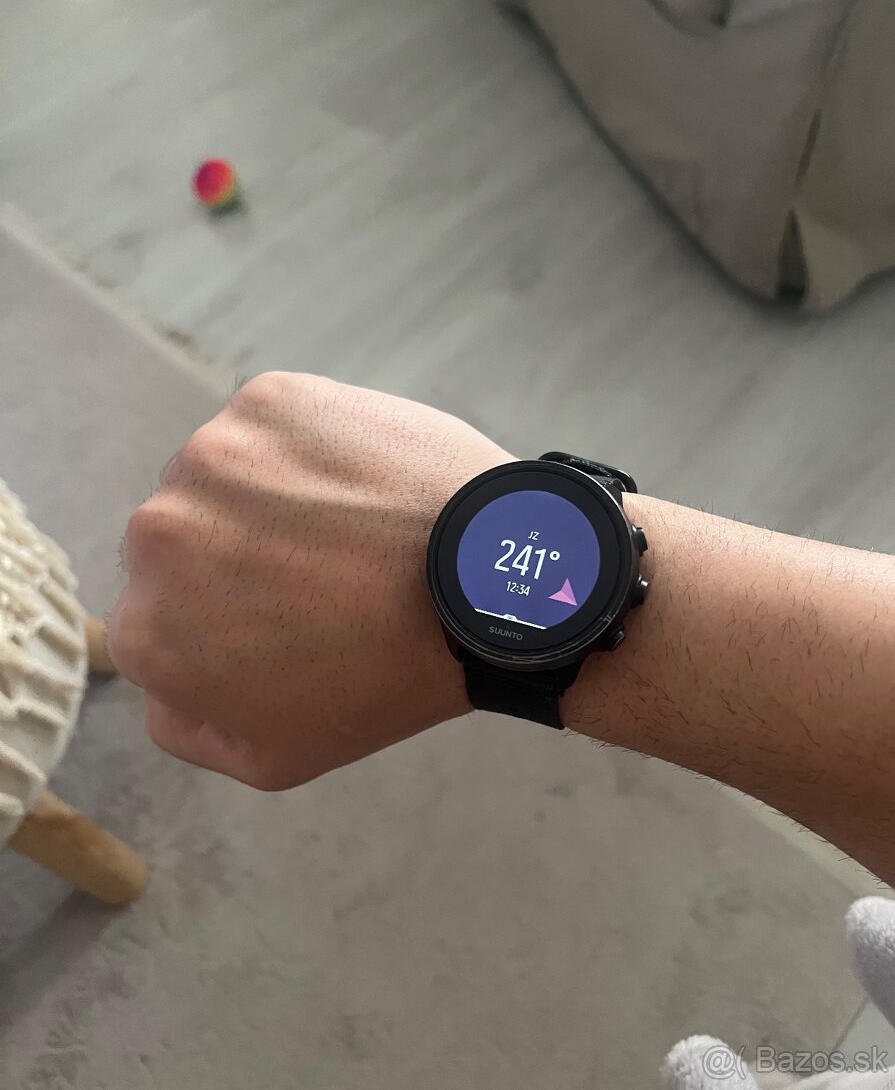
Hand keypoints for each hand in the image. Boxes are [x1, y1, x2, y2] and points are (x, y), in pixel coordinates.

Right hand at [107, 374, 509, 787]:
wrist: (488, 581)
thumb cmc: (390, 674)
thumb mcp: (273, 755)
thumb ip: (184, 725)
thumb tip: (160, 683)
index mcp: (146, 630)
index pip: (158, 621)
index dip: (224, 623)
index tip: (284, 622)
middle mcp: (156, 535)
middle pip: (182, 544)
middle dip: (236, 558)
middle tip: (320, 575)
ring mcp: (211, 456)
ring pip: (221, 479)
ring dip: (265, 498)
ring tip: (346, 528)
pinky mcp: (268, 399)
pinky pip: (269, 428)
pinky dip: (304, 449)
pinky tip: (358, 483)